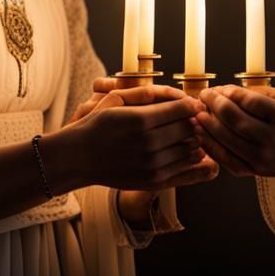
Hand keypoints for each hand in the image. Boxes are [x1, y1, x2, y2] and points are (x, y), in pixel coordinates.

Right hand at [54, 84, 217, 191]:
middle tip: (193, 117)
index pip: (183, 109)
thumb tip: (179, 94)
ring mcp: (152, 166)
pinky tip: (195, 153)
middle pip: (190, 128)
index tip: (192, 103)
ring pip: (191, 150)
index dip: (192, 104)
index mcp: (141, 120)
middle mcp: (148, 144)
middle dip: (195, 121)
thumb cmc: (98, 124)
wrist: (79, 158)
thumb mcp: (116, 98)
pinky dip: (194, 160)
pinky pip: (184, 170)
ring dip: (195, 139)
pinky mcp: (152, 182)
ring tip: (189, 133)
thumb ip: (148, 93)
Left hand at [196, 85, 274, 177]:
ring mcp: (264, 158)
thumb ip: (263, 93)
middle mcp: (273, 139)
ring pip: (229, 141)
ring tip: (196, 114)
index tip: (218, 87)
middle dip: (214, 106)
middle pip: (235, 121)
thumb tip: (231, 91)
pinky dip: (213, 148)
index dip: (229, 93)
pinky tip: (203, 136)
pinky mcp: (258, 171)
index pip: (249, 102)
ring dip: (208, 127)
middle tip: (202, 96)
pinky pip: (229, 161)